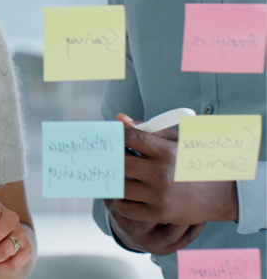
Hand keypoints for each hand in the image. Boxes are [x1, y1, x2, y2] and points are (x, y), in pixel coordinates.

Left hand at [104, 115, 237, 254]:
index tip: (111, 136)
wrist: (224, 194)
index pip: (130, 138)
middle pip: (120, 162)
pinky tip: (124, 194)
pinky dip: (121, 201)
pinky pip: (126, 208)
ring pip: (120, 187)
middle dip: (112, 159)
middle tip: (106, 157)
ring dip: (115, 181)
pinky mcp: (160, 214)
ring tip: (115, 176)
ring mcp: (160, 195)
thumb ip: (148, 128)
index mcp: (166, 151)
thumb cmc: (195, 161)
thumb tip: (119, 119)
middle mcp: (161, 173)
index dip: (116, 135)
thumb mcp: (178, 140)